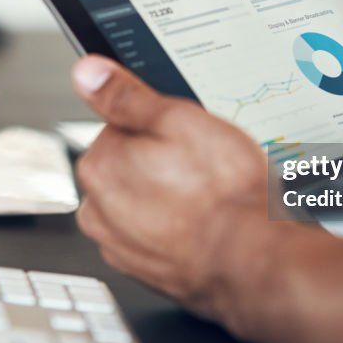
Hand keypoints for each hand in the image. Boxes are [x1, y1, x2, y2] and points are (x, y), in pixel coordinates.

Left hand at [70, 56, 342, 342]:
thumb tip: (87, 72)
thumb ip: (127, 96)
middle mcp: (98, 210)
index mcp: (100, 165)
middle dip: (162, 163)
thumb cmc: (226, 196)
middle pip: (129, 166)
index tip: (186, 137)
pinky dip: (175, 229)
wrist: (255, 263)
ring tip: (209, 198)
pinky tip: (205, 225)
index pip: (120, 127)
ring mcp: (120, 246)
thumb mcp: (180, 121)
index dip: (160, 127)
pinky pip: (156, 236)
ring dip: (169, 197)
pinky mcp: (144, 271)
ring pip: (143, 202)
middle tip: (204, 168)